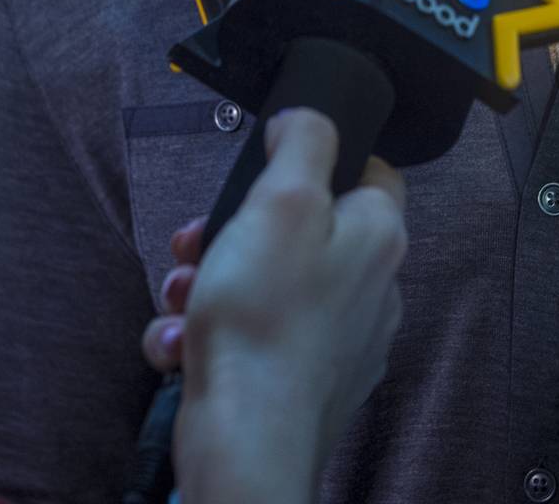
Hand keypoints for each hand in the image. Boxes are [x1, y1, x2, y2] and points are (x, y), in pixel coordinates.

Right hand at [142, 107, 406, 503]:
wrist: (246, 440)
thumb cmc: (265, 320)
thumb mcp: (281, 199)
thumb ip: (303, 142)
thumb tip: (307, 118)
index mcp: (378, 236)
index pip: (369, 172)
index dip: (316, 162)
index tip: (269, 171)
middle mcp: (371, 289)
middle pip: (301, 231)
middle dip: (234, 232)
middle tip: (196, 241)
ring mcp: (338, 341)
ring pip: (266, 286)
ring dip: (209, 285)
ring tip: (181, 300)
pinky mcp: (301, 383)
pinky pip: (250, 339)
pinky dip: (208, 339)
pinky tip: (181, 347)